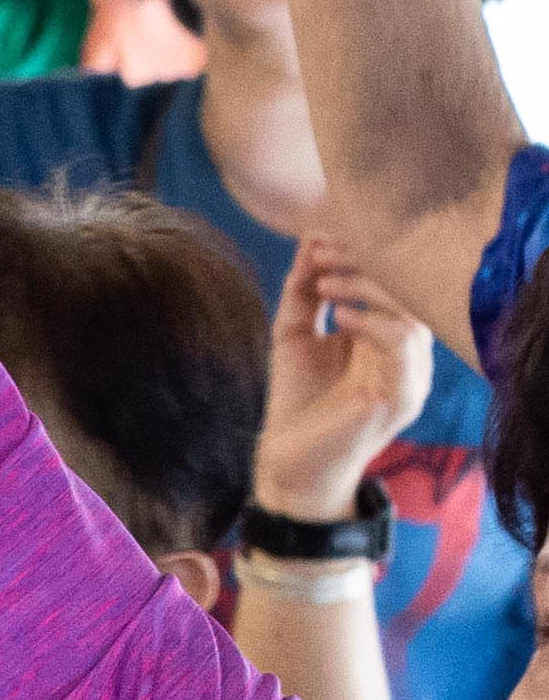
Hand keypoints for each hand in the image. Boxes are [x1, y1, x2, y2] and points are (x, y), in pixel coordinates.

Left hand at [260, 239, 436, 515]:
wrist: (288, 461)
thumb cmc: (296, 399)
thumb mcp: (294, 332)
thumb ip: (304, 290)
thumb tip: (311, 239)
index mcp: (386, 337)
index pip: (392, 284)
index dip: (362, 256)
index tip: (321, 240)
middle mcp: (406, 355)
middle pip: (408, 296)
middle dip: (366, 267)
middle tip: (326, 254)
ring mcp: (410, 376)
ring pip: (412, 318)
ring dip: (369, 291)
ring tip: (327, 283)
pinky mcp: (403, 397)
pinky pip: (403, 349)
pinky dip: (374, 325)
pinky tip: (340, 316)